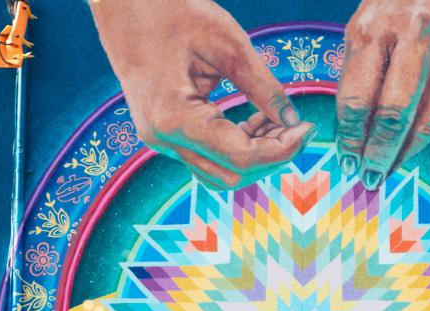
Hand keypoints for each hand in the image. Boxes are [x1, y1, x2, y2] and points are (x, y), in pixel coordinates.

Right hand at [90, 0, 313, 189]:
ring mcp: (158, 139)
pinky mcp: (162, 133)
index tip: (307, 127)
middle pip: (231, 173)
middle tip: (298, 126)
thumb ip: (262, 86)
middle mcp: (162, 139)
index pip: (240, 155)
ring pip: (218, 171)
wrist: (121, 2)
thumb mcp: (227, 44)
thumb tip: (292, 118)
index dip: (281, 148)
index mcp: (174, 118)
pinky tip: (255, 120)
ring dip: (253, 155)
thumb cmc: (170, 12)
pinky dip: (235, 146)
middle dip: (271, 156)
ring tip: (279, 121)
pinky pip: (205, 155)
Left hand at [336, 0, 429, 187]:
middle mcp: (415, 35)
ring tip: (392, 169)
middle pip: (393, 115)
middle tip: (368, 178)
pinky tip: (416, 142)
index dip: (350, 137)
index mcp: (374, 27)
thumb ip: (359, 71)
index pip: (356, 98)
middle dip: (378, 154)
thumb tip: (352, 130)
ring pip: (428, 118)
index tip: (346, 160)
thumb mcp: (367, 21)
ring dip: (407, 153)